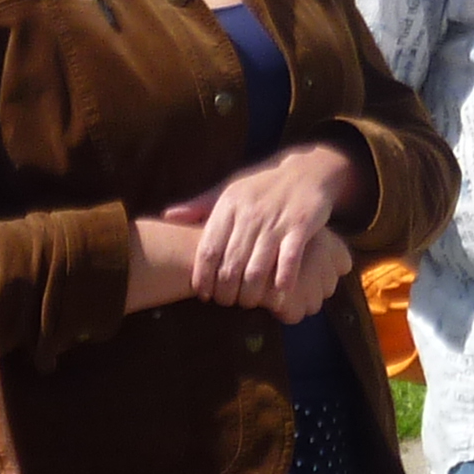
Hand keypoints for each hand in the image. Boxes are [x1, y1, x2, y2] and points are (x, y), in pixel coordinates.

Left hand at [161, 141, 365, 319]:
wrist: (306, 169)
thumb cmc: (261, 187)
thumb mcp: (229, 190)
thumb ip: (199, 206)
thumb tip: (168, 216)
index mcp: (228, 206)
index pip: (208, 250)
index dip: (203, 277)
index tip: (204, 294)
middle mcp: (249, 214)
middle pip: (231, 265)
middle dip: (227, 292)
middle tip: (228, 303)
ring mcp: (276, 221)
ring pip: (258, 268)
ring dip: (252, 292)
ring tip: (250, 302)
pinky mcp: (302, 225)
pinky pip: (290, 258)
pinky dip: (284, 278)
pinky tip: (280, 291)